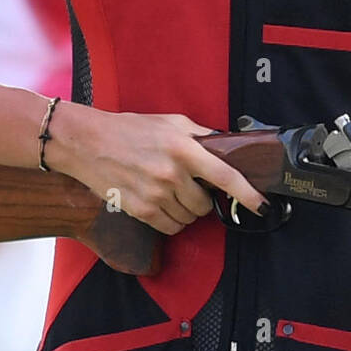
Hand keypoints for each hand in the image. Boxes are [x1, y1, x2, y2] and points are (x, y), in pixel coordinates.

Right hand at [46, 105, 269, 235]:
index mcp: (183, 148)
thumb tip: (226, 148)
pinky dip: (170, 221)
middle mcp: (172, 173)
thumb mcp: (170, 122)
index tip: (262, 205)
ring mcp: (156, 194)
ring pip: (188, 219)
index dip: (247, 193)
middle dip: (201, 199)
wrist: (88, 143)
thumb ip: (200, 136)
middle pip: (205, 204)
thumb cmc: (130, 129)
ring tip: (168, 192)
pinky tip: (158, 204)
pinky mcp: (140, 210)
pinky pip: (170, 227)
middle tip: (186, 186)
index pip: (225, 175)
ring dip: (185, 211)